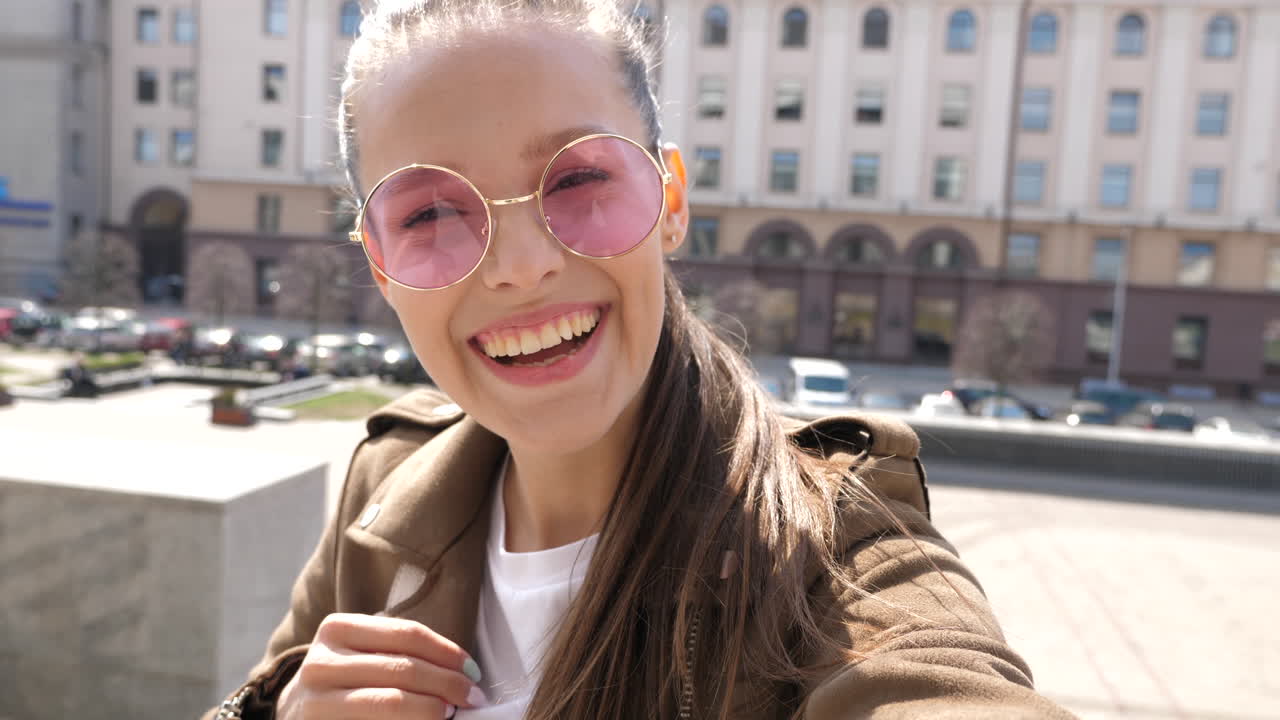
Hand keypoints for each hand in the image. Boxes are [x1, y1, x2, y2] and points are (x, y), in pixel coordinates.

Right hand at [275, 613, 483, 718]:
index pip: (407, 634)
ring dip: (431, 709)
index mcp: (337, 629)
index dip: (447, 652)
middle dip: (447, 684)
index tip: (473, 671)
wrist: (294, 714)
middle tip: (474, 697)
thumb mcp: (362, 654)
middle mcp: (320, 663)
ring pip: (391, 703)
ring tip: (453, 714)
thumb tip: (463, 672)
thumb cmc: (343, 681)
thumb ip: (400, 654)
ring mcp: (315, 701)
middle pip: (402, 669)